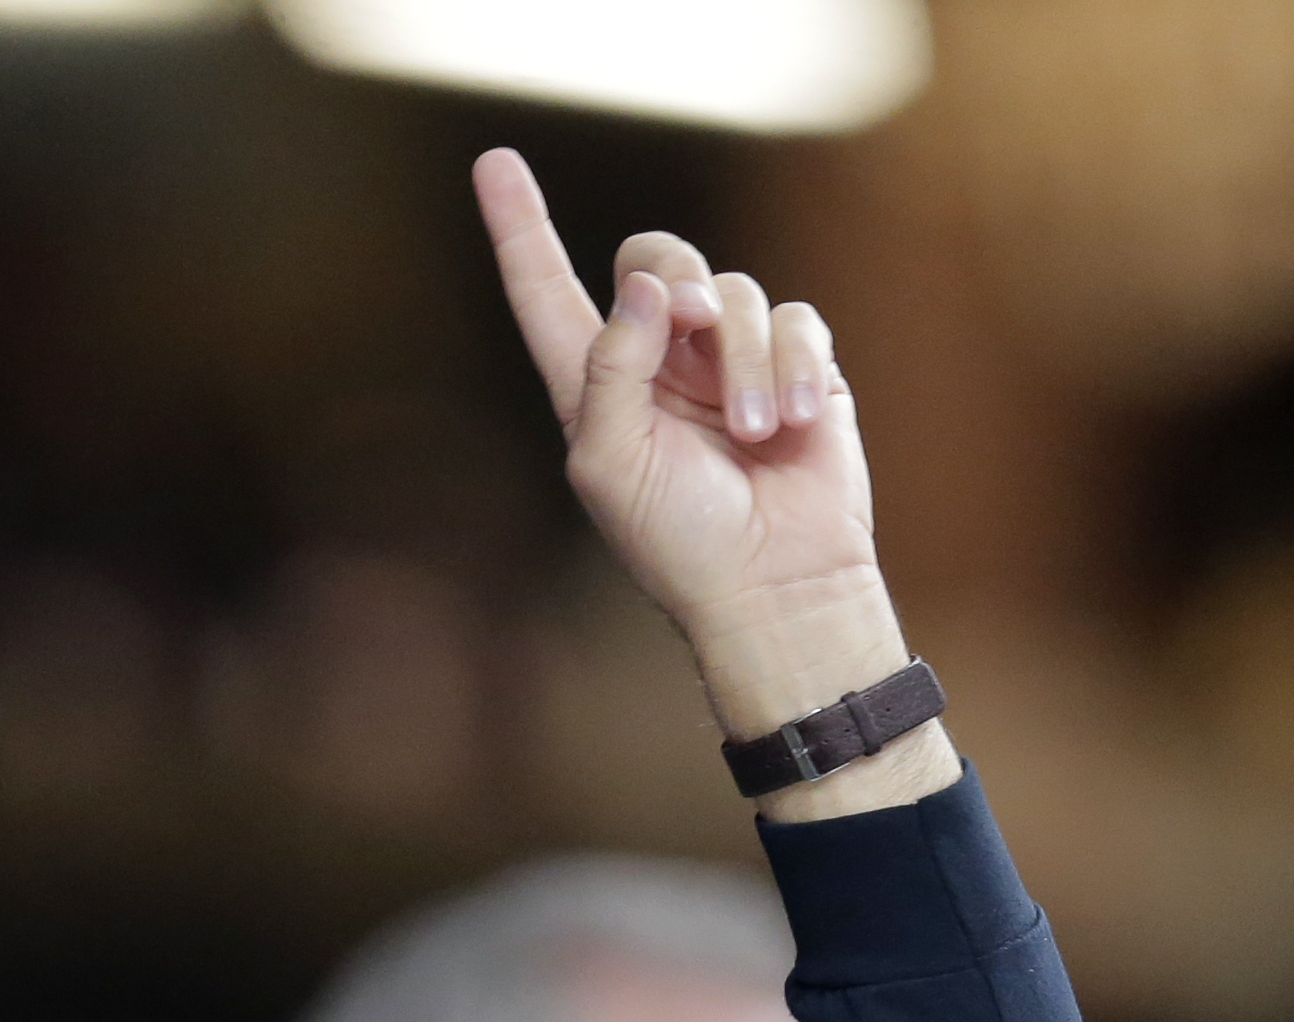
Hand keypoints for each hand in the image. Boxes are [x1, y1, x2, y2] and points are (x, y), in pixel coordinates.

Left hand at [469, 147, 953, 805]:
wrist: (775, 587)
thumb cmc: (680, 543)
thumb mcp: (611, 461)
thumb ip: (609, 367)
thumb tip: (641, 285)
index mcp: (597, 386)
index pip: (549, 293)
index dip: (520, 230)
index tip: (494, 164)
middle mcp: (661, 363)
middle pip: (655, 259)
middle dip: (673, 281)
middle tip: (689, 323)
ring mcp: (732, 362)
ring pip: (734, 292)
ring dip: (744, 359)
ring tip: (754, 432)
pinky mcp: (799, 369)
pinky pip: (796, 318)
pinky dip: (794, 364)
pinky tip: (794, 421)